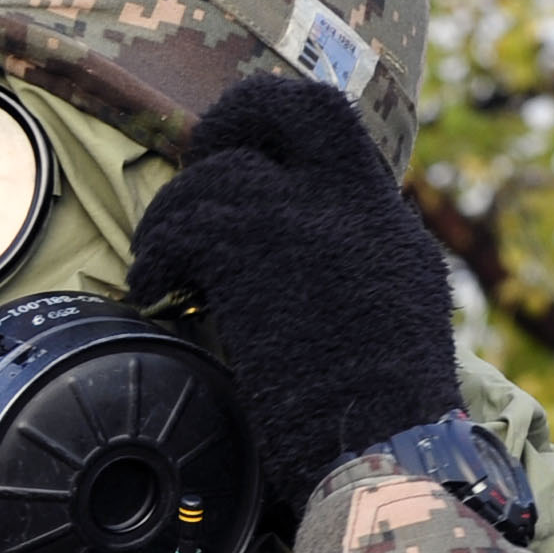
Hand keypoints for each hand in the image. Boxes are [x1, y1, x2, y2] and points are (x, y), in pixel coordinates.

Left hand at [123, 74, 459, 515]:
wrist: (386, 445)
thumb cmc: (389, 413)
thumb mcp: (401, 316)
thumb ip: (366, 266)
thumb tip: (329, 259)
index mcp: (385, 222)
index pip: (338, 133)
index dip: (284, 130)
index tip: (251, 154)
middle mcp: (349, 206)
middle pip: (294, 107)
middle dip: (237, 119)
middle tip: (202, 164)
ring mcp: (299, 222)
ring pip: (218, 173)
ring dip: (175, 213)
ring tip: (160, 259)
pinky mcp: (249, 256)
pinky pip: (181, 225)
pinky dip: (155, 253)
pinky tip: (152, 286)